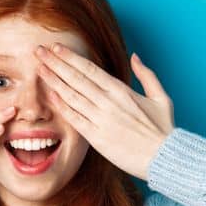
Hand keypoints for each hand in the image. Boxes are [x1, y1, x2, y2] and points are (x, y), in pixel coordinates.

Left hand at [33, 43, 173, 178]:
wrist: (165, 158)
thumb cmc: (164, 130)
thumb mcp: (161, 98)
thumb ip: (147, 75)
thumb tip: (135, 57)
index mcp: (123, 91)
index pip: (91, 69)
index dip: (71, 57)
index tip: (57, 48)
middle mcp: (109, 103)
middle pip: (76, 78)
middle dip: (55, 63)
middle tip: (39, 51)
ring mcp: (102, 120)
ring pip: (71, 96)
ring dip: (53, 81)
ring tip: (39, 69)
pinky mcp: (97, 138)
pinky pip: (75, 119)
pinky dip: (61, 106)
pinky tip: (49, 95)